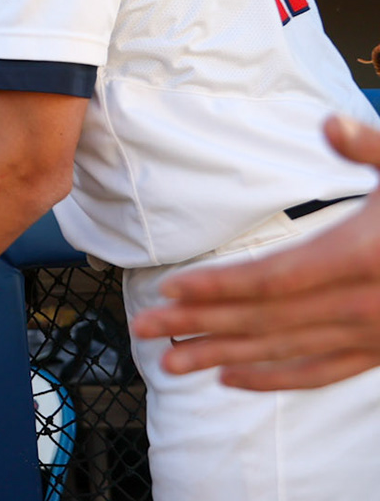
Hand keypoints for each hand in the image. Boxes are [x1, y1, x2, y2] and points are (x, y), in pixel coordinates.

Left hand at [130, 114, 379, 390]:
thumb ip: (370, 147)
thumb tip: (330, 121)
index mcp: (361, 257)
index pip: (273, 279)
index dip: (218, 287)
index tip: (169, 288)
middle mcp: (364, 305)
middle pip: (266, 320)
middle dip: (200, 324)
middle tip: (144, 329)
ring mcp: (374, 336)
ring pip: (286, 351)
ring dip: (224, 357)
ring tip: (170, 360)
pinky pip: (322, 373)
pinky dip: (275, 379)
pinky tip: (232, 379)